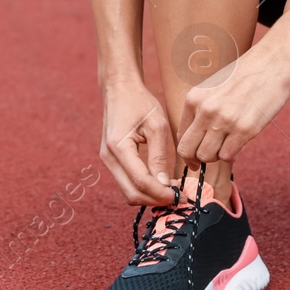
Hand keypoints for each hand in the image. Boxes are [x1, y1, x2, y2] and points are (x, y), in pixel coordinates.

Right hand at [99, 80, 177, 205]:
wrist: (120, 89)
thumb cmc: (140, 102)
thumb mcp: (156, 125)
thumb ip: (160, 156)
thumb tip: (165, 184)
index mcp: (118, 147)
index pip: (141, 181)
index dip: (162, 194)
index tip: (182, 196)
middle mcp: (108, 158)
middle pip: (131, 193)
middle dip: (156, 200)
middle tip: (179, 197)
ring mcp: (107, 160)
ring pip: (128, 192)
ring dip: (150, 196)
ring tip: (172, 190)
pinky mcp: (111, 161)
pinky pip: (126, 183)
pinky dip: (144, 188)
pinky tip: (161, 182)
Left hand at [175, 47, 289, 166]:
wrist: (273, 61)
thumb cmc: (245, 74)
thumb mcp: (213, 87)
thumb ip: (203, 108)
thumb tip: (198, 137)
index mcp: (194, 98)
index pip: (180, 136)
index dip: (188, 151)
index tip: (195, 157)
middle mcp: (205, 110)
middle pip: (188, 151)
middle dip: (197, 159)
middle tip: (209, 158)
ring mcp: (224, 120)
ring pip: (207, 157)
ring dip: (216, 157)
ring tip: (227, 146)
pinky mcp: (245, 129)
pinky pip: (228, 156)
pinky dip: (232, 155)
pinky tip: (239, 143)